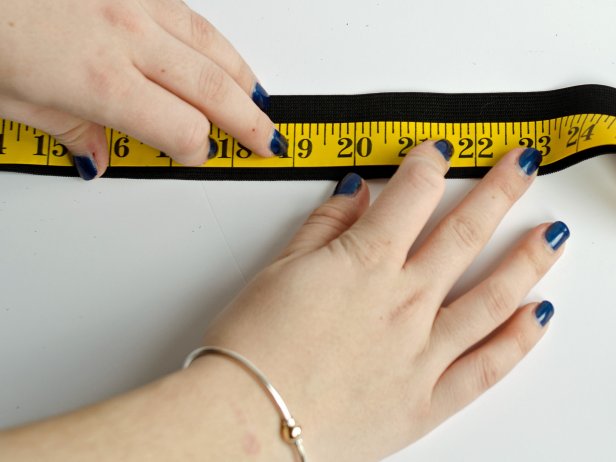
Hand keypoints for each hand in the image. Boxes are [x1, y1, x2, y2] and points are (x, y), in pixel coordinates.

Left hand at [0, 0, 283, 179]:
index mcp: (101, 82)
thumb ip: (70, 132)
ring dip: (243, 79)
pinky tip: (222, 55)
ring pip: (212, 47)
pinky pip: (190, 15)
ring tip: (258, 100)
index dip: (195, 150)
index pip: (182, 129)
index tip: (192, 155)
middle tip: (267, 140)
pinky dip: (215, 43)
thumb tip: (96, 156)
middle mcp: (127, 38)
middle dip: (248, 123)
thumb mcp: (14, 102)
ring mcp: (134, 2)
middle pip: (214, 91)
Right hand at [201, 141, 568, 460]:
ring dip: (528, 257)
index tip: (435, 153)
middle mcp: (404, 302)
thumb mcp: (280, 271)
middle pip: (466, 231)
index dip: (428, 163)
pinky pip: (488, 365)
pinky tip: (538, 314)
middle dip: (500, 190)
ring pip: (493, 294)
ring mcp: (422, 351)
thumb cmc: (255, 350)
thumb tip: (353, 195)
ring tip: (549, 234)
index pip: (413, 193)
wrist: (247, 422)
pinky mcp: (426, 399)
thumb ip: (324, 228)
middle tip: (520, 168)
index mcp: (366, 263)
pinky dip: (520, 337)